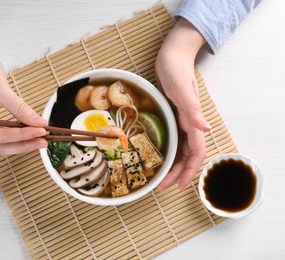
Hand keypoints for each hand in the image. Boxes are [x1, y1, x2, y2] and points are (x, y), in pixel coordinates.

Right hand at [0, 33, 47, 154]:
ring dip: (21, 142)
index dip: (20, 135)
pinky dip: (18, 134)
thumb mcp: (0, 88)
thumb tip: (38, 122)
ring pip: (2, 143)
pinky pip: (4, 135)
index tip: (39, 130)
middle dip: (22, 144)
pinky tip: (32, 132)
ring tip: (40, 138)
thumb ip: (19, 108)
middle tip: (43, 140)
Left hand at [155, 18, 210, 190]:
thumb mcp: (182, 90)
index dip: (189, 170)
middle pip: (186, 155)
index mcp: (192, 121)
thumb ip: (193, 111)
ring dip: (171, 164)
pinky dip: (166, 149)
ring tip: (157, 177)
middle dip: (176, 173)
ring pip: (178, 148)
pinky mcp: (171, 114)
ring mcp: (179, 119)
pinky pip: (171, 137)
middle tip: (161, 187)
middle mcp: (188, 123)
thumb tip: (206, 131)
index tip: (180, 186)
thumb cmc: (176, 69)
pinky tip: (156, 154)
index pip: (195, 152)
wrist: (172, 55)